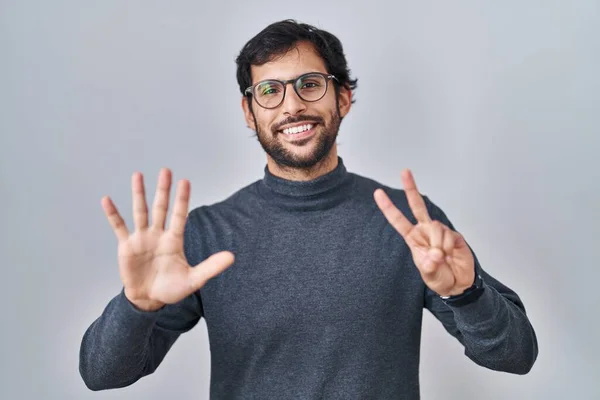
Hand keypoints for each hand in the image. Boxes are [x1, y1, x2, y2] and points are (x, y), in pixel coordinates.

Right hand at [101, 168, 234, 310]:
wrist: (149, 300)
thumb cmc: (172, 288)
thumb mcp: (194, 279)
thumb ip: (211, 267)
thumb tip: (232, 257)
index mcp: (174, 240)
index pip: (179, 216)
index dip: (182, 200)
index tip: (185, 182)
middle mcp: (158, 235)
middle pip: (161, 208)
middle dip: (163, 190)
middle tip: (166, 171)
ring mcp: (142, 238)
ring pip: (140, 211)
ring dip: (139, 194)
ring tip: (138, 175)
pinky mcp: (126, 246)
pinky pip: (118, 227)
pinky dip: (112, 214)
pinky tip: (107, 200)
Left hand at [373, 169, 474, 296]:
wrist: (458, 284)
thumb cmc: (439, 277)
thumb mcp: (429, 275)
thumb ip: (430, 264)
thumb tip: (436, 254)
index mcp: (413, 238)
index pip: (398, 220)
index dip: (388, 207)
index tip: (378, 193)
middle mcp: (425, 231)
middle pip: (417, 206)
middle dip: (411, 188)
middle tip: (405, 171)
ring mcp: (440, 232)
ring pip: (436, 228)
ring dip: (438, 245)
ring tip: (442, 257)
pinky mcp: (455, 235)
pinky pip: (449, 236)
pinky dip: (448, 247)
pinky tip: (451, 254)